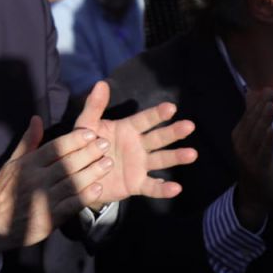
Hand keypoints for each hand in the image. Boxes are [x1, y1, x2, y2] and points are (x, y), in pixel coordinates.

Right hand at [0, 116, 112, 251]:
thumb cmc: (6, 189)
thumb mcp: (13, 162)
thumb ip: (28, 141)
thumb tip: (37, 119)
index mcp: (28, 164)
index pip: (54, 148)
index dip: (73, 139)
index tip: (90, 132)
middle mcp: (36, 179)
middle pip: (67, 163)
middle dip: (88, 153)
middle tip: (105, 144)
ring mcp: (43, 199)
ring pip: (72, 183)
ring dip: (92, 173)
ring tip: (108, 163)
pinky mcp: (49, 218)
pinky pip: (70, 205)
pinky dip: (85, 197)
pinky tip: (98, 189)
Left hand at [73, 82, 196, 208]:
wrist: (80, 175)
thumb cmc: (86, 145)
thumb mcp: (86, 125)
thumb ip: (94, 106)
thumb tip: (101, 83)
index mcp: (128, 129)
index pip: (145, 120)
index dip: (157, 114)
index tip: (171, 107)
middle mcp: (138, 146)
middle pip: (158, 138)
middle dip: (173, 132)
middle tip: (189, 126)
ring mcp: (139, 165)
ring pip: (161, 160)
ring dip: (176, 157)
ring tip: (192, 154)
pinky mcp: (136, 184)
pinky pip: (152, 187)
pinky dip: (164, 189)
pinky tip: (177, 188)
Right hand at [232, 89, 272, 229]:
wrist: (255, 196)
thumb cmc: (257, 163)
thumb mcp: (254, 139)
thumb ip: (252, 117)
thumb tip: (251, 92)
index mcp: (238, 135)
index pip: (247, 115)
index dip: (257, 102)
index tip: (268, 89)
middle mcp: (240, 144)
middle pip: (251, 122)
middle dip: (261, 107)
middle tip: (270, 93)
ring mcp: (247, 157)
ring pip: (256, 135)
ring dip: (263, 120)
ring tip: (271, 106)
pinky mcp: (257, 168)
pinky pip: (263, 153)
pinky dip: (267, 141)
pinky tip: (272, 130)